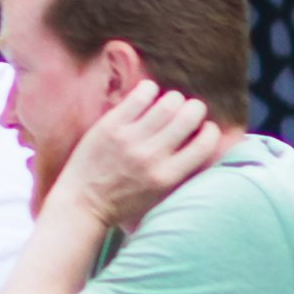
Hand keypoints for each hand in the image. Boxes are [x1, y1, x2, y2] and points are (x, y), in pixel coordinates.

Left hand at [52, 82, 229, 240]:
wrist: (82, 203)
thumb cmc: (123, 202)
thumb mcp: (161, 196)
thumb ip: (183, 173)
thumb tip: (205, 145)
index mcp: (168, 176)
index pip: (206, 144)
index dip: (211, 131)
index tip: (205, 129)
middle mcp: (152, 156)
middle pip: (189, 116)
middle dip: (195, 109)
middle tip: (189, 111)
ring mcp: (130, 139)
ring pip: (167, 103)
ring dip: (174, 98)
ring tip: (169, 103)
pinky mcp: (110, 126)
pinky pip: (139, 96)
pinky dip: (149, 90)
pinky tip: (148, 95)